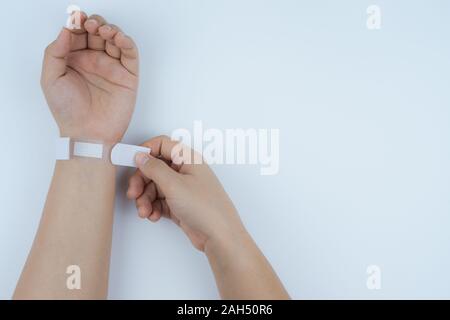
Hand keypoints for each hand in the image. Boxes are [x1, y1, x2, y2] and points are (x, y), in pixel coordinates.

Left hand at [41, 13, 138, 142]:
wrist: (87, 134)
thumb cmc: (68, 112)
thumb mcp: (50, 79)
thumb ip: (54, 52)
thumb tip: (66, 30)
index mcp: (75, 60)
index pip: (78, 34)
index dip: (77, 23)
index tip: (75, 19)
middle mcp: (94, 61)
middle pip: (98, 32)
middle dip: (95, 23)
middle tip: (89, 25)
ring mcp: (112, 68)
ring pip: (115, 39)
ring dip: (111, 30)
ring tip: (103, 31)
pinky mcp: (128, 76)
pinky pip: (130, 54)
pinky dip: (127, 42)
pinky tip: (119, 39)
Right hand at [127, 136, 246, 251]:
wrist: (219, 236)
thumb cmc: (205, 208)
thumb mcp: (174, 185)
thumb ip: (154, 168)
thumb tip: (140, 156)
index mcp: (188, 159)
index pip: (162, 145)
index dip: (145, 151)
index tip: (130, 162)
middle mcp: (186, 171)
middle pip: (155, 168)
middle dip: (141, 181)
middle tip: (133, 194)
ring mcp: (183, 188)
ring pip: (155, 186)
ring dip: (145, 198)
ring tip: (144, 211)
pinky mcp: (180, 204)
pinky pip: (160, 201)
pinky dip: (153, 207)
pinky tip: (153, 215)